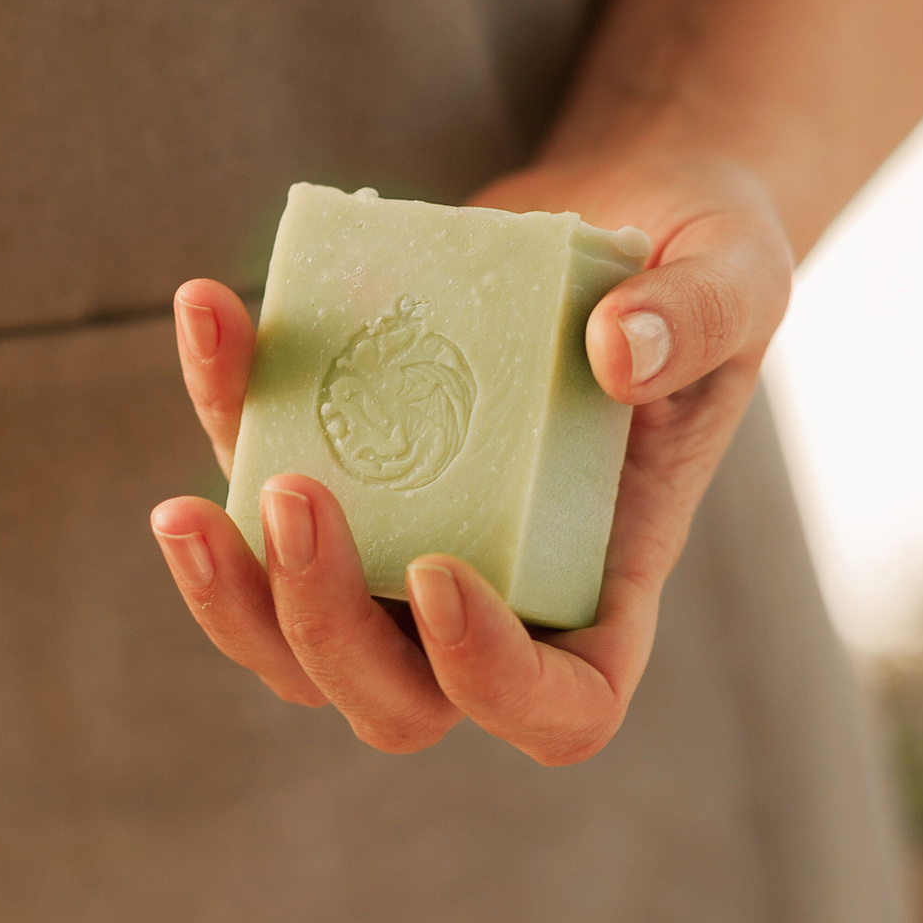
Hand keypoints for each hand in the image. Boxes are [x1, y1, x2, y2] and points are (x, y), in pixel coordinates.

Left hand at [150, 144, 792, 764]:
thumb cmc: (701, 267)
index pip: (557, 711)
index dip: (488, 682)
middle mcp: (494, 594)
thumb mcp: (741, 271)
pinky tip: (213, 311)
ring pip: (294, 641)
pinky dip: (221, 409)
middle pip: (393, 697)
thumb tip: (616, 351)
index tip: (439, 573)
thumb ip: (702, 314)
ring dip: (230, 595)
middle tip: (294, 495)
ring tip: (181, 509)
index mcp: (604, 587)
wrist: (625, 211)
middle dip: (321, 625)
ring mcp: (401, 543)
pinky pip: (252, 481)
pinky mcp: (339, 464)